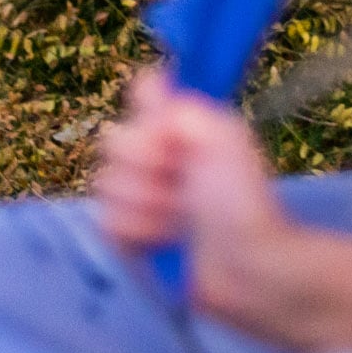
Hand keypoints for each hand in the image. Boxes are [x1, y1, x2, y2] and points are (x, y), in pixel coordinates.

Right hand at [93, 64, 288, 310]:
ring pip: (106, 184)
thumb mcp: (225, 139)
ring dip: (148, 205)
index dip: (147, 110)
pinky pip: (105, 222)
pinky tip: (165, 240)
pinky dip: (138, 232)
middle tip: (183, 182)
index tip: (168, 129)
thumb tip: (149, 86)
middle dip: (147, 165)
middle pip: (113, 140)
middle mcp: (156, 157)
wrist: (246, 267)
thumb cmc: (241, 201)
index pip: (142, 93)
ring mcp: (139, 198)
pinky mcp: (128, 237)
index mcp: (181, 129)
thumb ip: (183, 108)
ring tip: (180, 220)